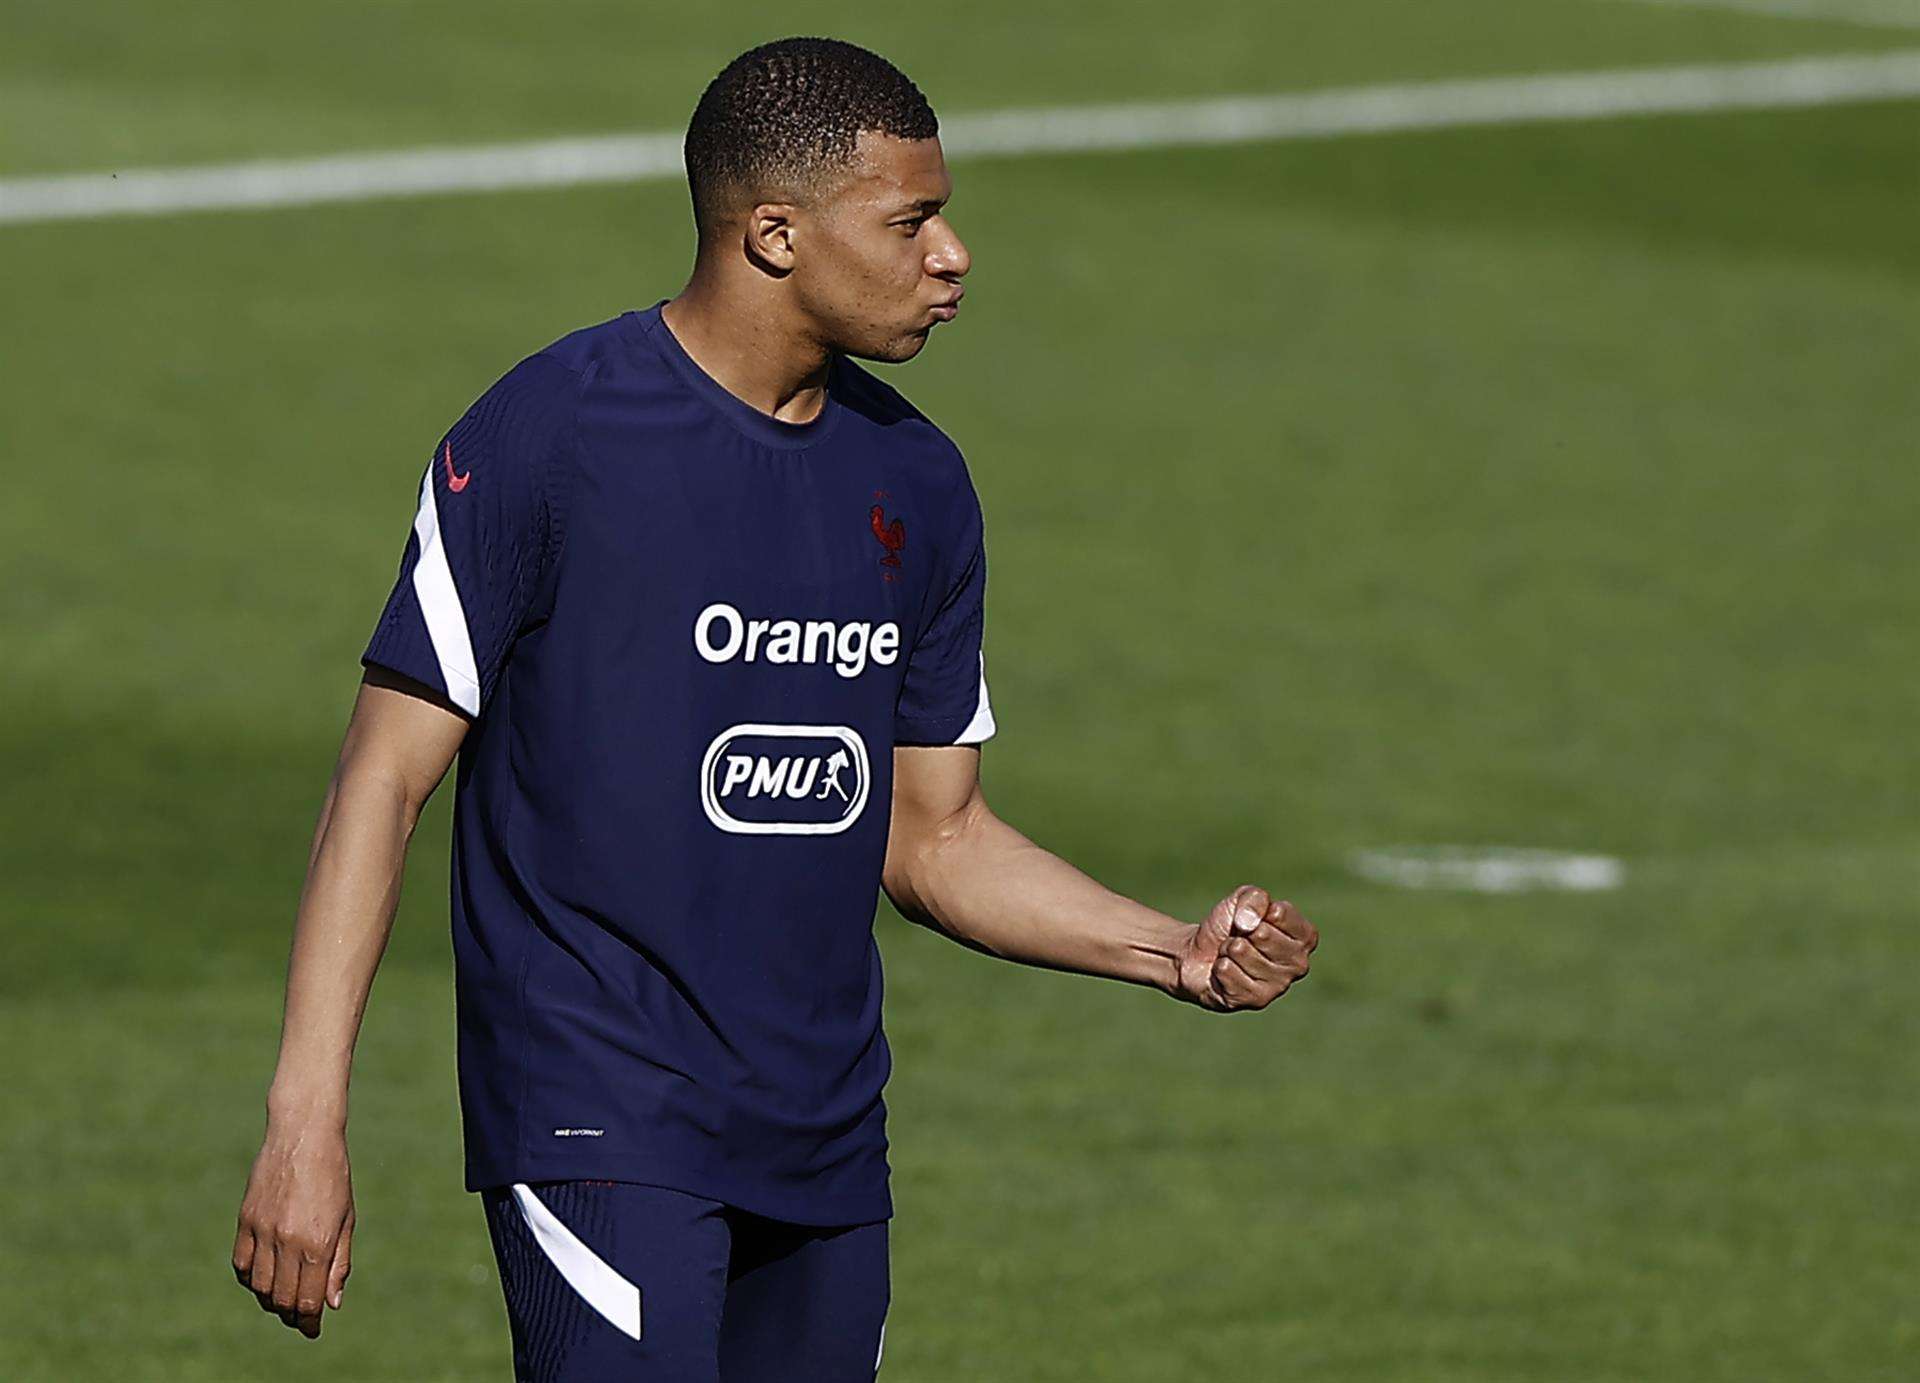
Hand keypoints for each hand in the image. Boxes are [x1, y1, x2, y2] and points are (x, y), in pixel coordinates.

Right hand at [231, 1119, 354, 1337]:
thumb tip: (331, 1304)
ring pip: (259, 1286)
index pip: (307, 1300)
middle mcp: (287, 1241)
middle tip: (299, 1318)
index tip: (312, 1329)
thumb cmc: (334, 1176)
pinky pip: (241, 1264)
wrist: (303, 1136)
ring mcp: (263, 1231)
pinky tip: (262, 1279)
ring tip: (283, 1299)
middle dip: (291, 1315)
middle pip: (281, 1299)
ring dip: (270, 1300)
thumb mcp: (346, 1219)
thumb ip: (339, 1262)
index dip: (309, 1321)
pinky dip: (250, 1279)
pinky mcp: (245, 1220)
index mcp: (318, 1242)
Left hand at [1173, 885, 1317, 1011]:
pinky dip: (1219, 966)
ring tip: (1231, 955)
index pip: (1280, 913)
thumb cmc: (1229, 926)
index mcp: (1303, 937)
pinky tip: (1224, 972)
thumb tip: (1250, 924)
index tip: (1252, 919)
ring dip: (1228, 949)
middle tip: (1238, 939)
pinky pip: (1227, 970)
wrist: (1199, 955)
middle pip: (1261, 934)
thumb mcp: (1242, 900)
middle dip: (1240, 932)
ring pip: (1241, 951)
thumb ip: (1254, 899)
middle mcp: (1298, 964)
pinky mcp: (1256, 1000)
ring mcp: (1279, 985)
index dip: (1257, 911)